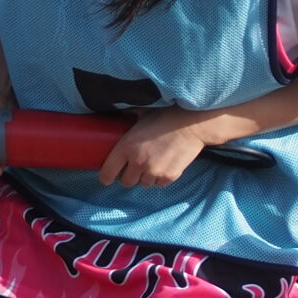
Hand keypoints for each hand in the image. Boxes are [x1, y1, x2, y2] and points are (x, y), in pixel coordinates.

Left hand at [99, 107, 215, 187]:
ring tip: (151, 165)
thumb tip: (116, 113)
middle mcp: (138, 162)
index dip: (106, 177)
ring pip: (143, 184)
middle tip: (133, 168)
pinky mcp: (169, 176)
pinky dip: (159, 178)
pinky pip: (159, 184)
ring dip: (145, 177)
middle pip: (126, 182)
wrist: (191, 124)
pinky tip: (163, 166)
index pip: (107, 172)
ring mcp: (154, 171)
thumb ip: (127, 121)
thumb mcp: (140, 117)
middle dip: (128, 176)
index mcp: (126, 147)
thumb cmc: (164, 117)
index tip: (107, 178)